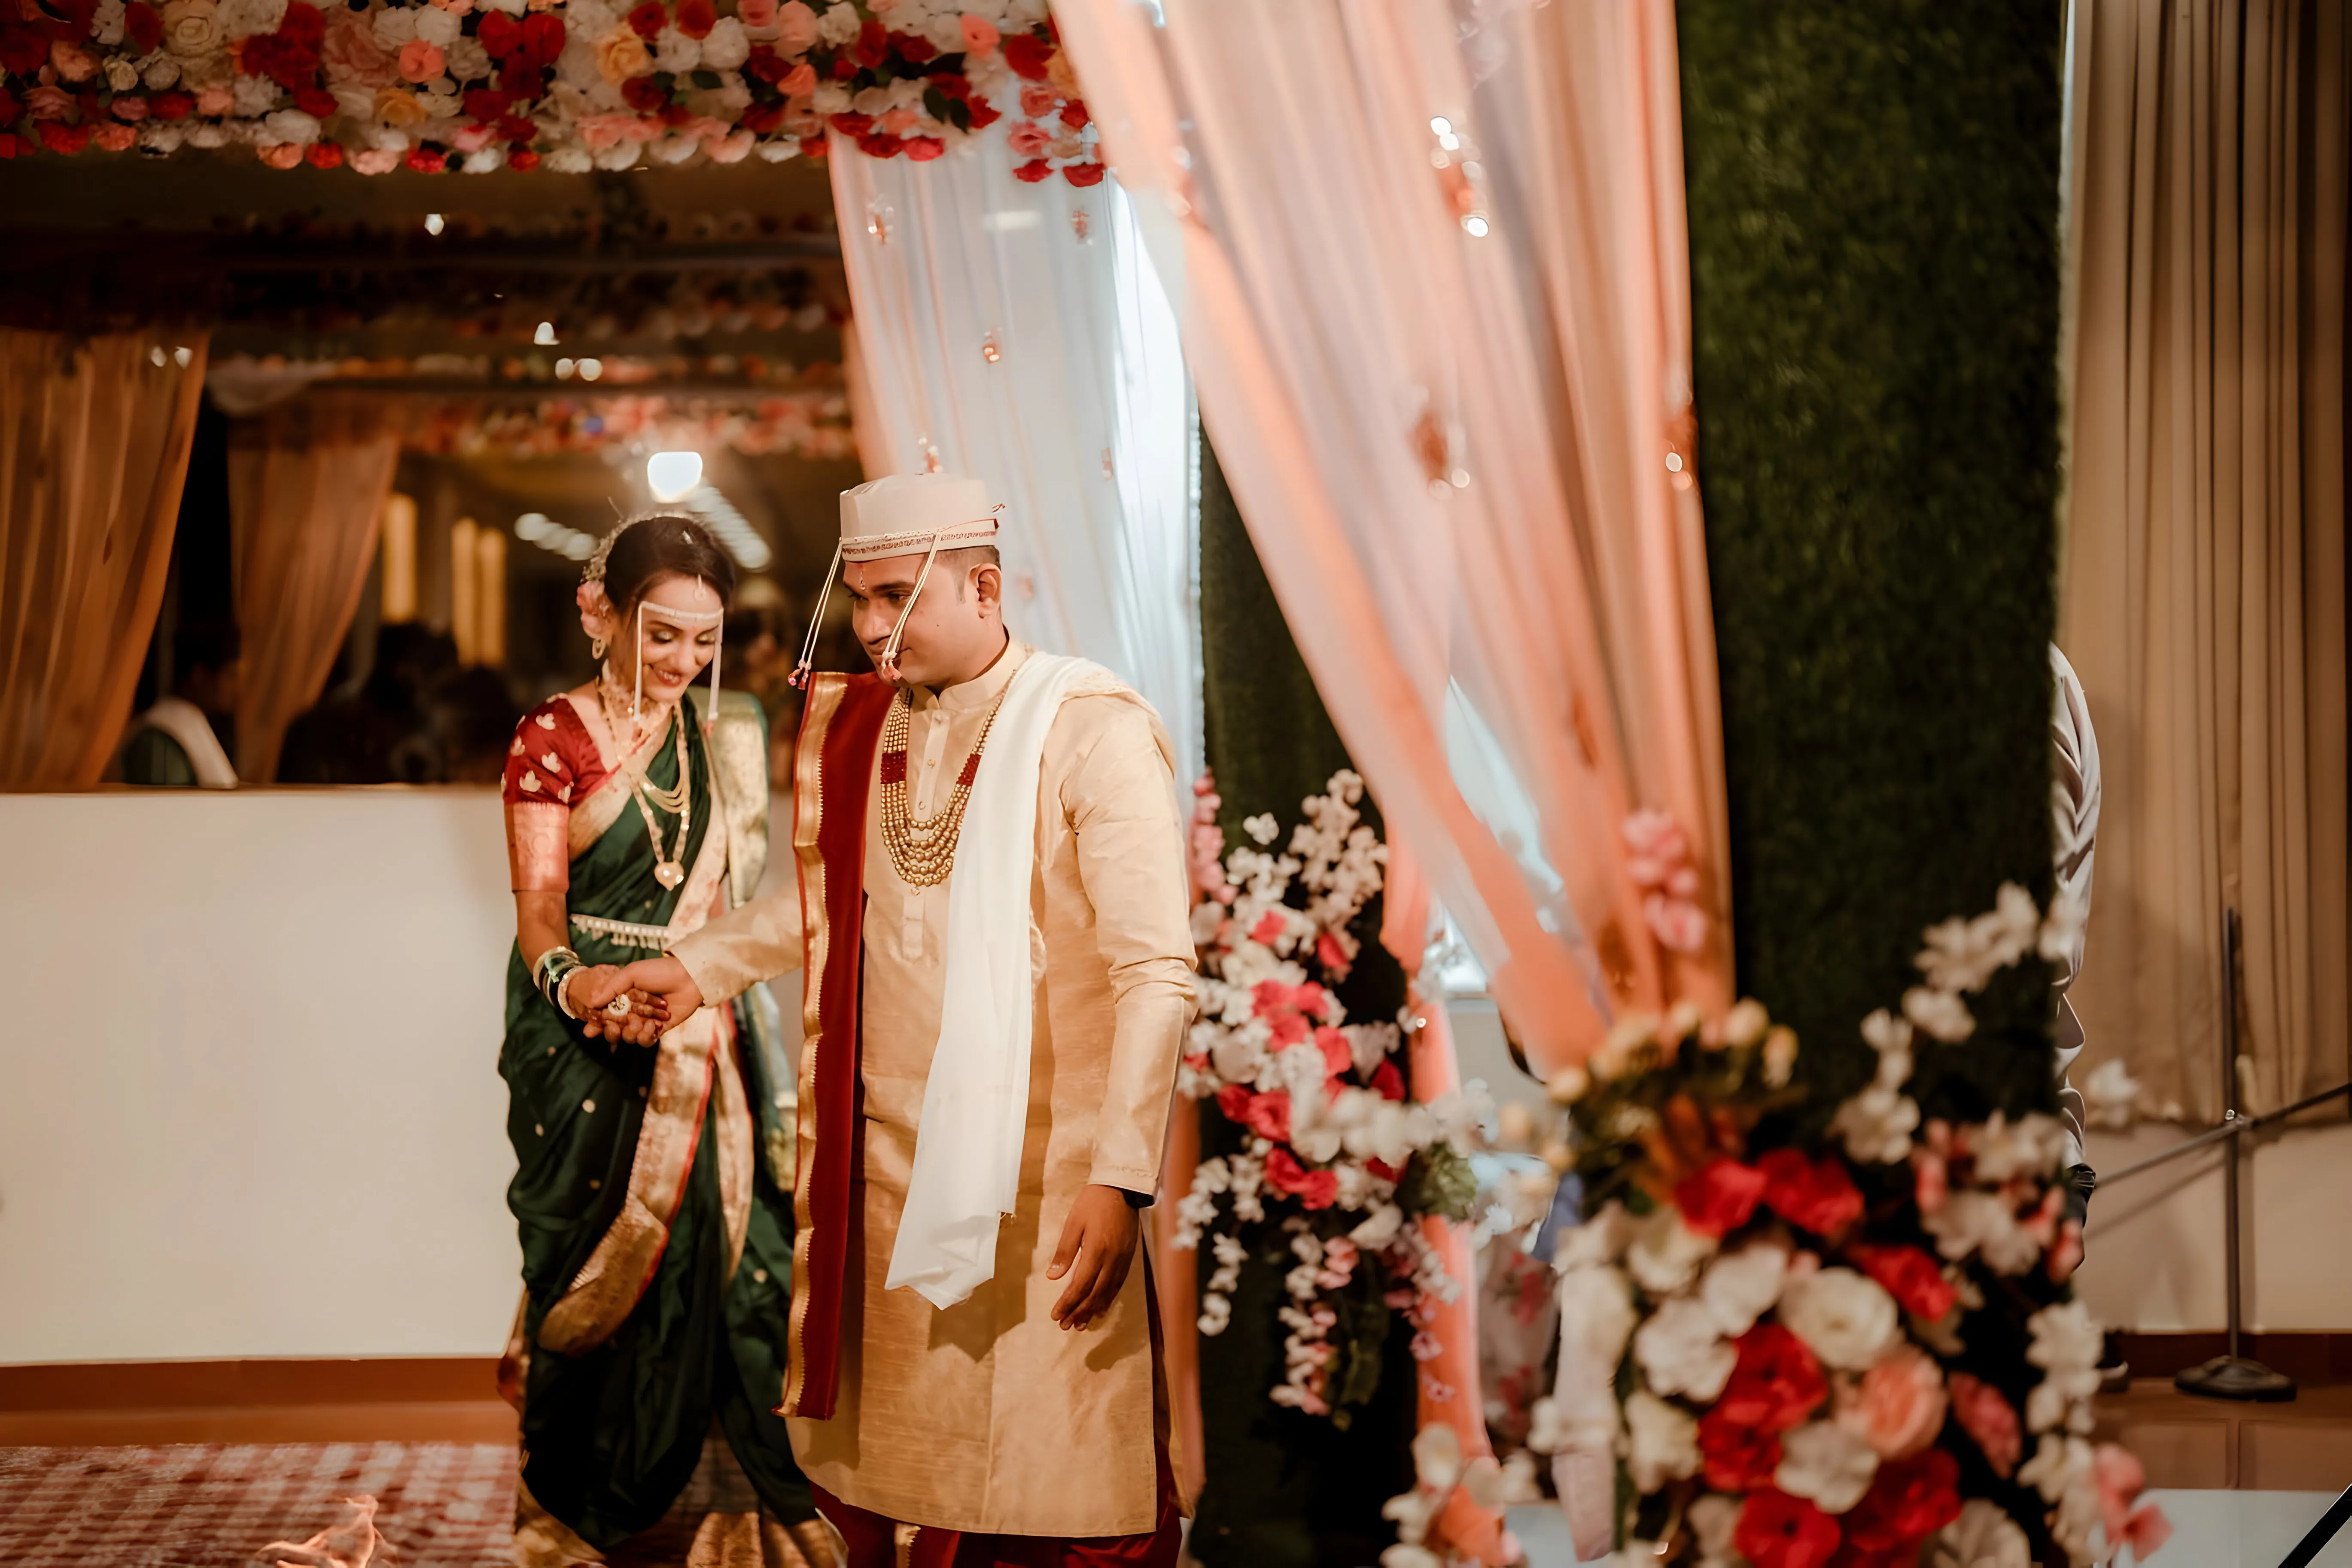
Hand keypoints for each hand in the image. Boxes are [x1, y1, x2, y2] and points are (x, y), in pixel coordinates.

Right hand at [576, 957, 700, 1045]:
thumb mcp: (632, 973)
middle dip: (611, 1032)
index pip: (603, 1015)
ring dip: (631, 1033)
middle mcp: (631, 1012)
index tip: (590, 1029)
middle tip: (613, 1028)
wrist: (688, 978)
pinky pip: (646, 1041)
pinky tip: (652, 1026)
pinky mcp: (658, 1030)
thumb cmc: (660, 972)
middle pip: (613, 1031)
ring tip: (640, 1023)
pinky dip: (646, 1037)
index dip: (595, 1024)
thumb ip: (612, 987)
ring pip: (629, 1038)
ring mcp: (644, 1022)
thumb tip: (592, 1001)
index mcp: (621, 998)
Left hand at [1047, 1184, 1140, 1330]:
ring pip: (1108, 1292)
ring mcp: (1122, 1259)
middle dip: (1079, 1311)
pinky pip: (1118, 1284)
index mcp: (1096, 1250)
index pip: (1080, 1285)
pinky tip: (1101, 1307)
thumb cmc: (1093, 1202)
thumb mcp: (1073, 1223)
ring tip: (1081, 1324)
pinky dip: (1108, 1299)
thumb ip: (1064, 1251)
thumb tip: (1053, 1277)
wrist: (1121, 1188)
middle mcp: (1112, 1259)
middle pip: (1095, 1294)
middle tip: (1065, 1325)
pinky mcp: (1128, 1257)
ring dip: (1093, 1310)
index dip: (1068, 1303)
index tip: (1056, 1315)